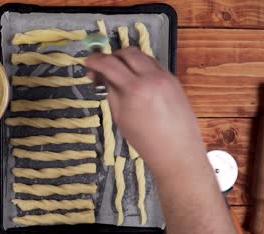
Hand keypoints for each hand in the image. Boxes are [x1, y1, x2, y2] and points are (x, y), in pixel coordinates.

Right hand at [86, 47, 204, 168]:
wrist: (176, 151)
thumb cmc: (143, 140)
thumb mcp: (120, 116)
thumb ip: (110, 91)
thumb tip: (101, 76)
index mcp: (135, 88)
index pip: (110, 64)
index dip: (95, 60)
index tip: (87, 62)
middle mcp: (152, 76)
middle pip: (128, 52)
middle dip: (112, 56)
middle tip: (103, 68)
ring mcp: (166, 76)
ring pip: (142, 55)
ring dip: (127, 59)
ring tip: (119, 73)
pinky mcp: (174, 79)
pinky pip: (154, 64)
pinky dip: (141, 66)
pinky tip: (135, 79)